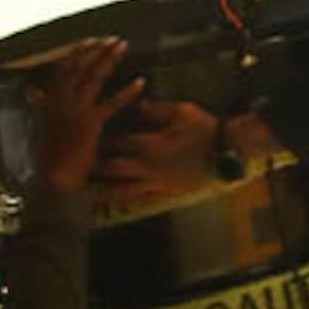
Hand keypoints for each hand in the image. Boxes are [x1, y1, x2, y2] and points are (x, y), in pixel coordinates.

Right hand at [25, 38, 141, 199]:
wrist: (51, 180)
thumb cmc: (47, 155)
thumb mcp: (39, 125)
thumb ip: (40, 105)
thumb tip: (32, 90)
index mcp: (47, 102)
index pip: (62, 69)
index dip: (77, 53)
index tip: (89, 41)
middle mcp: (59, 102)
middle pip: (79, 67)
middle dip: (96, 50)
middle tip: (112, 39)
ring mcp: (74, 111)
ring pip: (92, 77)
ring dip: (108, 59)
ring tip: (122, 46)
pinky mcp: (89, 124)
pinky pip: (111, 103)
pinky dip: (127, 92)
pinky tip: (140, 82)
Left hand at [97, 99, 224, 209]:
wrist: (228, 153)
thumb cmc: (206, 129)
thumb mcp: (183, 111)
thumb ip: (157, 109)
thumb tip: (139, 105)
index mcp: (148, 144)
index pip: (116, 142)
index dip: (101, 138)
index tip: (91, 134)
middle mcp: (145, 166)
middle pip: (111, 168)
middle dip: (94, 165)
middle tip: (81, 163)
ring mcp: (155, 182)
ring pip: (121, 190)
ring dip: (102, 190)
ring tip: (87, 191)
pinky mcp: (165, 192)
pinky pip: (141, 200)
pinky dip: (126, 202)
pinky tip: (117, 204)